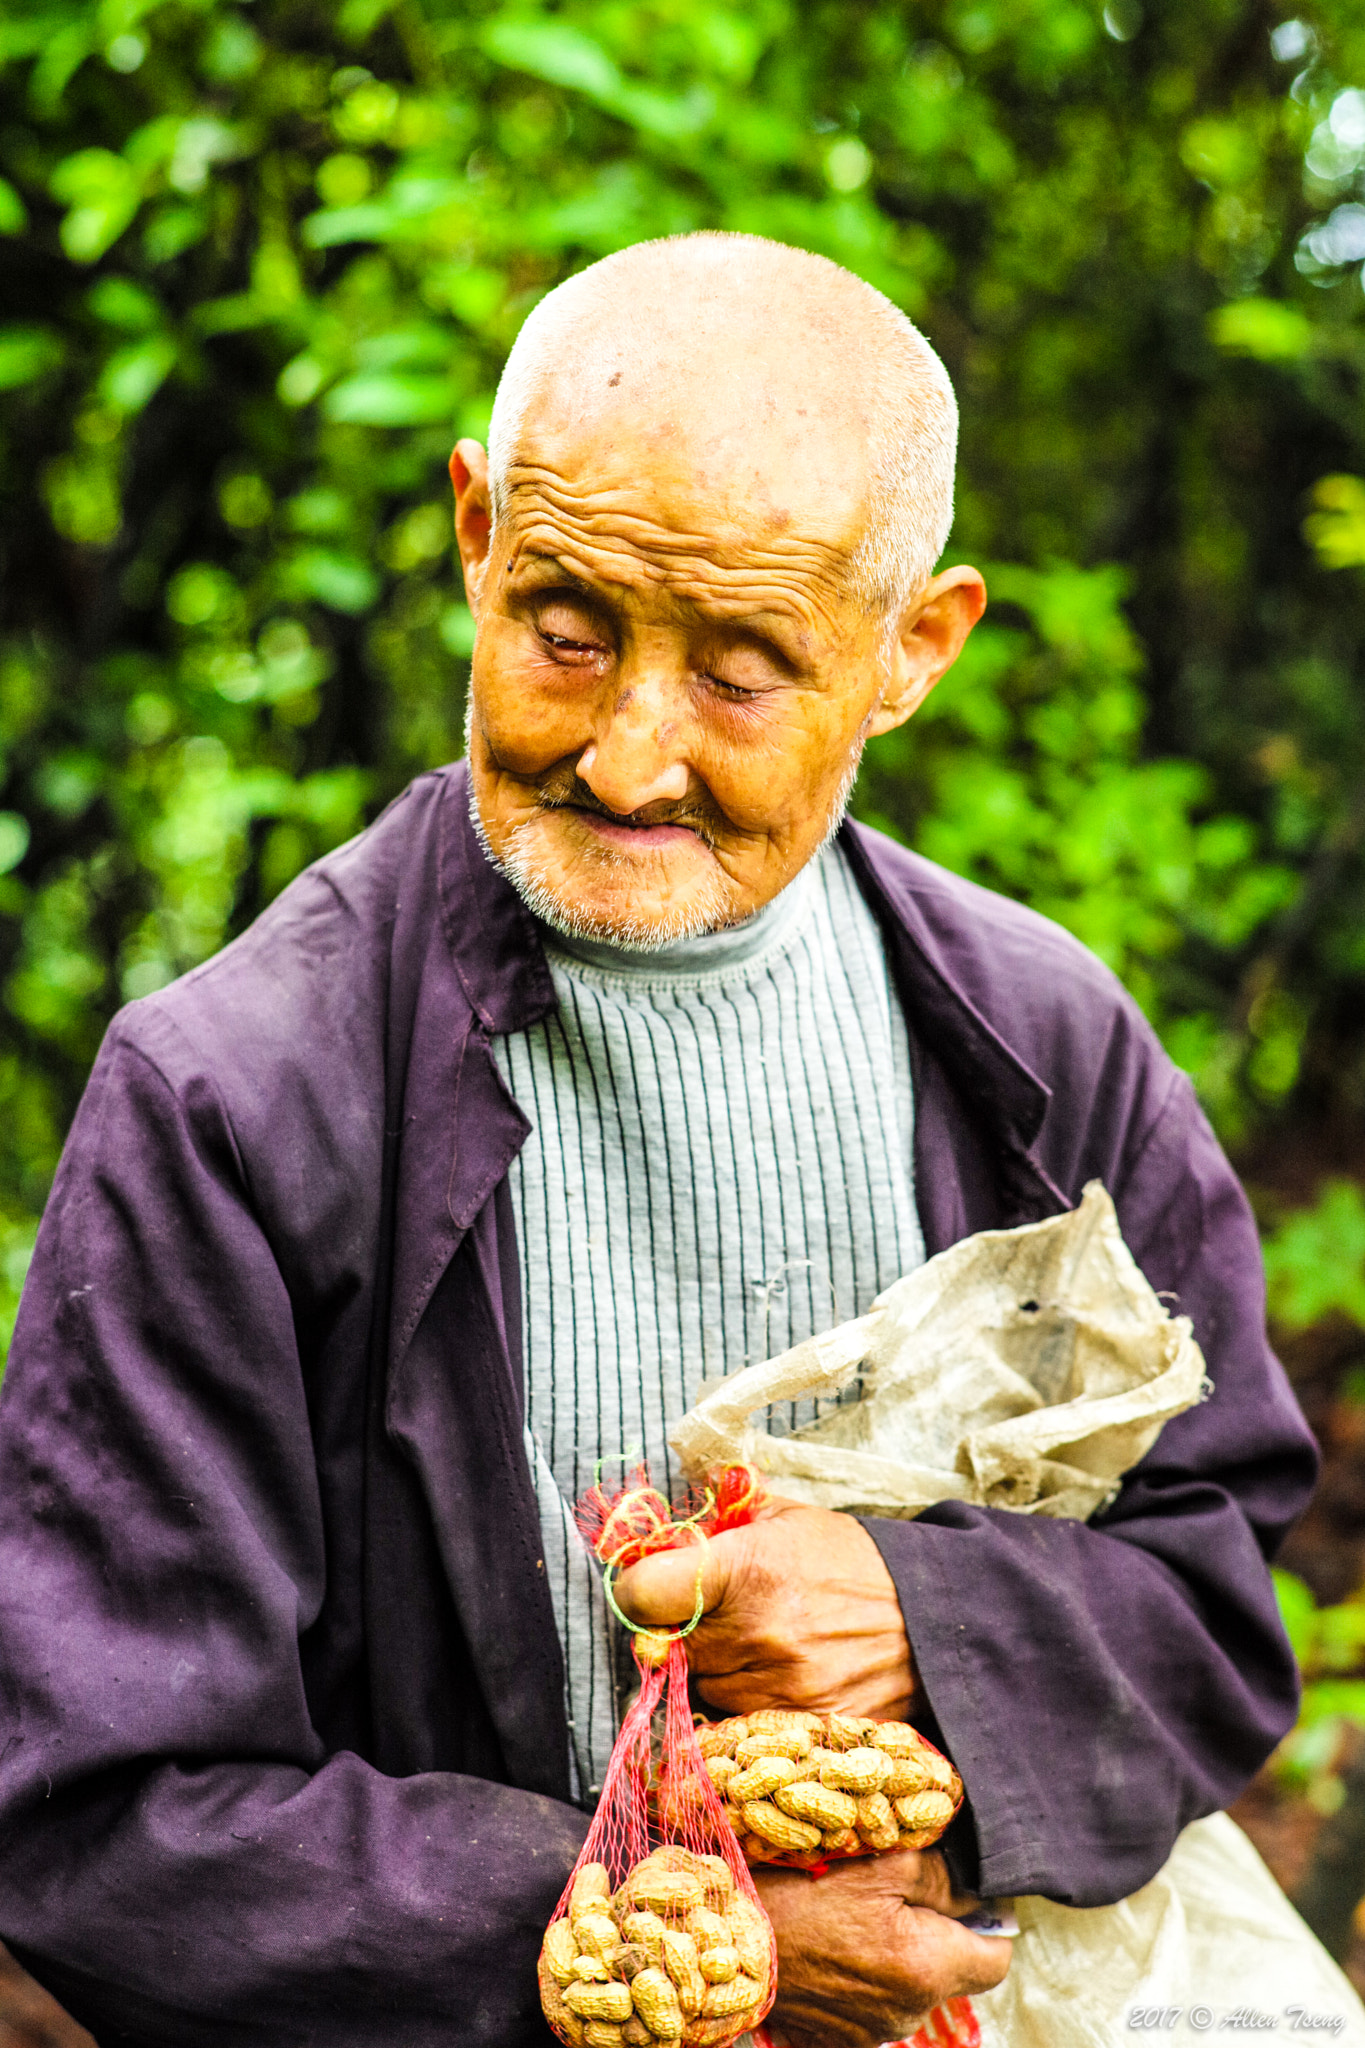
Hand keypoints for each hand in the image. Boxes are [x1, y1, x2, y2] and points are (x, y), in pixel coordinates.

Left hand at [612, 1497, 915, 1719]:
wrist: (935, 1618)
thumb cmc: (851, 1559)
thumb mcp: (784, 1518)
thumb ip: (718, 1519)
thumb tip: (656, 1527)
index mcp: (748, 1568)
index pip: (643, 1592)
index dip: (636, 1589)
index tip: (649, 1587)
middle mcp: (757, 1634)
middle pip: (669, 1648)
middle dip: (681, 1632)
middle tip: (715, 1616)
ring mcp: (778, 1689)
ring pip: (702, 1691)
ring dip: (714, 1673)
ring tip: (756, 1646)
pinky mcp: (800, 1730)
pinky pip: (740, 1726)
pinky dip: (746, 1706)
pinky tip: (773, 1680)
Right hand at [754, 1848, 1010, 2047]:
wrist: (733, 1933)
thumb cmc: (805, 1888)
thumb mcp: (882, 1862)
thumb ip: (942, 1878)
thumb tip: (974, 1894)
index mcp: (926, 1967)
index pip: (997, 1959)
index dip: (993, 1924)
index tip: (976, 1899)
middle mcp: (909, 2011)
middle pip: (956, 1973)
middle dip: (943, 1935)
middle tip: (907, 1895)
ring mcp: (875, 2032)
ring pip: (918, 1988)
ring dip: (907, 1955)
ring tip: (864, 1917)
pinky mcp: (845, 2039)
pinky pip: (883, 2004)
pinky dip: (875, 1976)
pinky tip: (843, 1945)